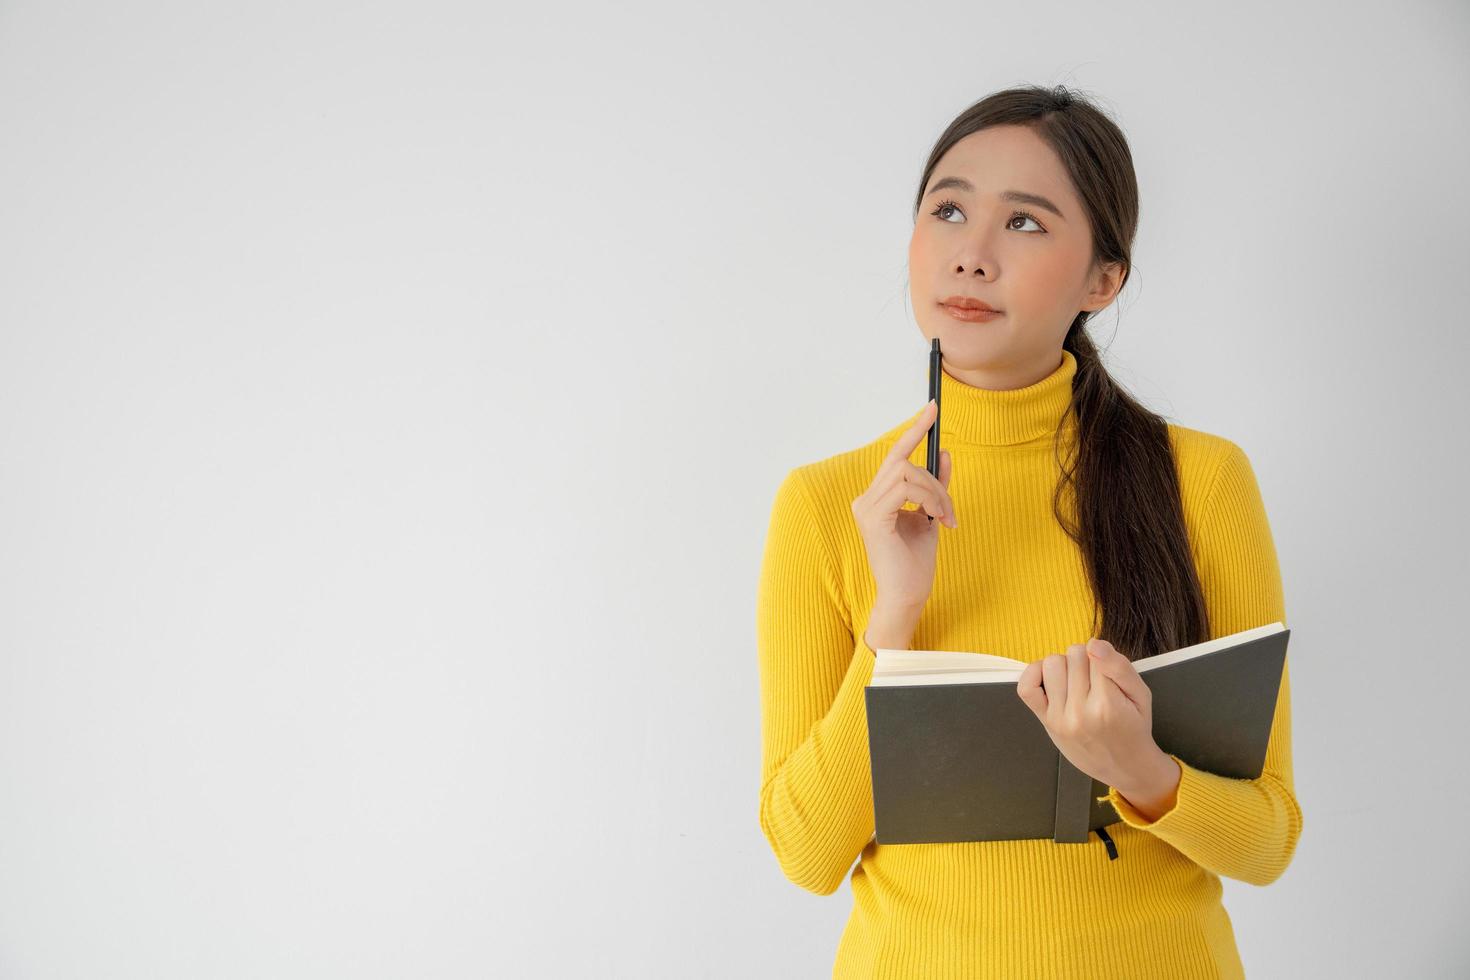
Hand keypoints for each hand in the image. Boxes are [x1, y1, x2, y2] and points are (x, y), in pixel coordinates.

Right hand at [850, 399, 956, 610]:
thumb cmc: (916, 562)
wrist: (908, 595)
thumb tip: (945, 451)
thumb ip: (936, 486)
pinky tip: (935, 520)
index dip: (914, 429)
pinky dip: (928, 500)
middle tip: (949, 510)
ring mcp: (866, 507)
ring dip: (936, 493)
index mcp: (876, 498)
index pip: (895, 455)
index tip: (932, 406)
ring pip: (908, 473)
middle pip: (904, 462)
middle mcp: (865, 499)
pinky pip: (905, 489)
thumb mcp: (932, 515)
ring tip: (945, 519)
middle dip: (936, 480)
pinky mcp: (873, 517)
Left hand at [1015, 637, 1166, 792]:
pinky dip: (1034, 674)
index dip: (1103, 656)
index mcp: (1108, 704)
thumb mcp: (1141, 695)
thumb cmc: (1133, 727)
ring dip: (1065, 666)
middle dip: (1086, 660)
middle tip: (1096, 680)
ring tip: (1077, 681)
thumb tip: (1094, 644)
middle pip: (1074, 654)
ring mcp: (1060, 718)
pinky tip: (1050, 679)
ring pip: (1052, 663)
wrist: (1125, 766)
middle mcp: (1081, 711)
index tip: (1108, 672)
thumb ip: (1120, 666)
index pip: (1095, 652)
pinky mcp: (1046, 721)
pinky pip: (1026, 687)